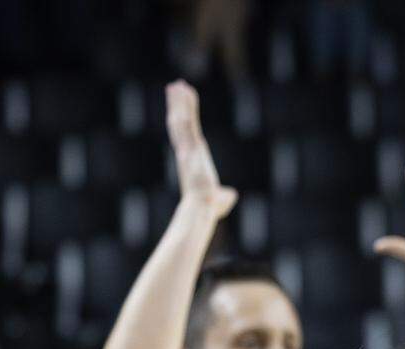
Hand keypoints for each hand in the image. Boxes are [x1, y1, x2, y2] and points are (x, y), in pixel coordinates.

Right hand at [165, 80, 236, 216]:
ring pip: (181, 119)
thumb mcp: (220, 199)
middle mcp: (186, 151)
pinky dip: (184, 107)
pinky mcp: (190, 146)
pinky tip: (183, 93)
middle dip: (177, 105)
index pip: (185, 135)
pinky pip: (186, 122)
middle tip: (174, 87)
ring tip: (177, 85)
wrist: (201, 206)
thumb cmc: (209, 206)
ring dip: (179, 102)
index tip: (180, 108)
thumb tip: (229, 196)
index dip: (181, 120)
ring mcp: (186, 147)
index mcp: (191, 159)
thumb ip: (223, 195)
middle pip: (179, 123)